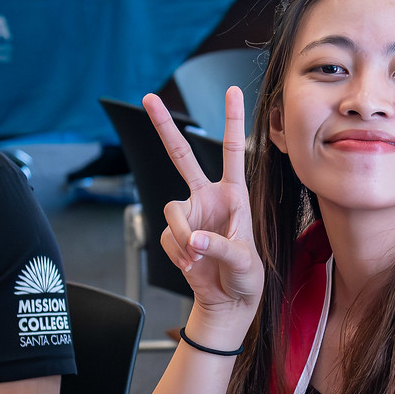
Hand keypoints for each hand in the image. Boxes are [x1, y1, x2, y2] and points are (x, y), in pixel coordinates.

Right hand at [141, 88, 262, 339]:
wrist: (228, 302)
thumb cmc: (246, 278)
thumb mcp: (246, 262)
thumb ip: (222, 247)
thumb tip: (195, 240)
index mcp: (234, 195)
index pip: (232, 151)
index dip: (232, 120)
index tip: (231, 90)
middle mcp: (208, 198)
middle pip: (181, 155)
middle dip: (164, 126)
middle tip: (148, 98)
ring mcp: (189, 215)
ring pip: (171, 210)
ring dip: (182, 236)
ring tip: (197, 258)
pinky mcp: (175, 234)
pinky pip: (168, 237)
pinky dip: (178, 253)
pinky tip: (192, 265)